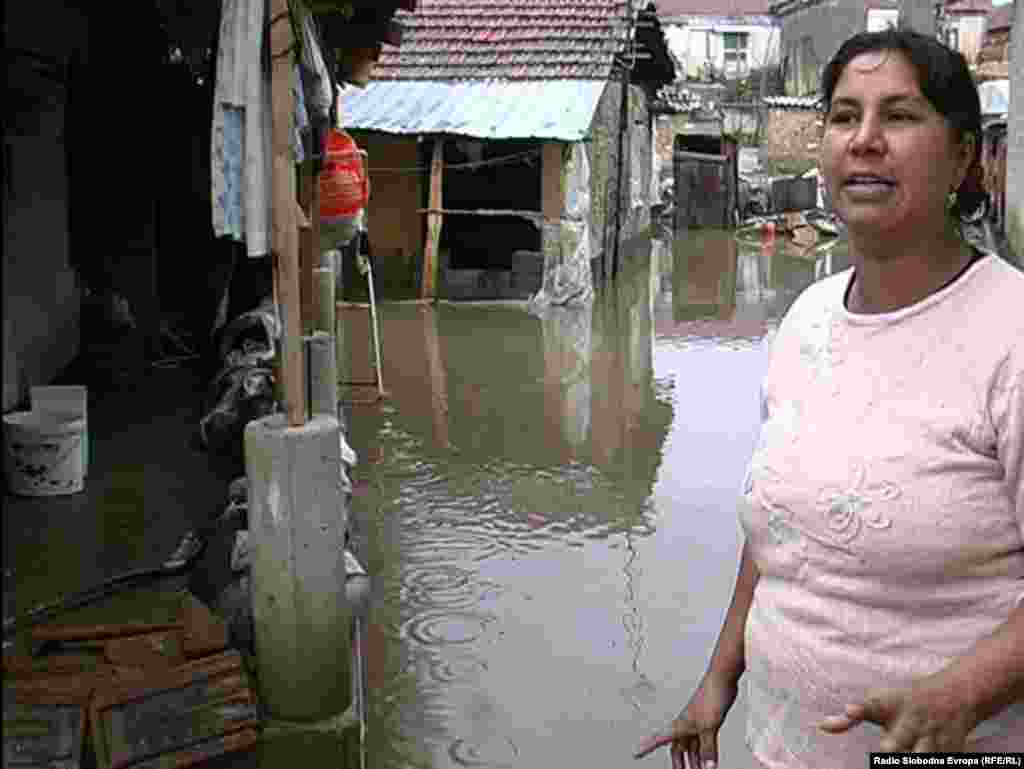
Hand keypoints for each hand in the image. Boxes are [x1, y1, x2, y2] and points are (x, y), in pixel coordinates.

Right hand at [634, 674, 738, 767]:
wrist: (722, 681)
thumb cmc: (710, 695)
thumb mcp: (708, 727)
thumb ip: (707, 749)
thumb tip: (707, 767)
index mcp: (679, 725)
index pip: (658, 739)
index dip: (646, 746)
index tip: (636, 753)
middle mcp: (685, 725)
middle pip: (677, 748)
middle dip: (678, 763)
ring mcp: (696, 724)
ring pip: (691, 747)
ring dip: (693, 761)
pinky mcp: (708, 723)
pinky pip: (703, 743)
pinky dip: (705, 753)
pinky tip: (709, 760)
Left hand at [819, 677, 976, 751]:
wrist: (955, 695)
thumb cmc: (905, 703)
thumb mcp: (880, 703)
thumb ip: (851, 719)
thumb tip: (821, 726)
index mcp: (891, 706)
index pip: (872, 706)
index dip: (859, 709)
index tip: (848, 709)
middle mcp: (911, 722)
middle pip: (898, 740)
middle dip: (892, 746)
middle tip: (885, 748)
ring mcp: (932, 737)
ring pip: (920, 756)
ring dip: (912, 756)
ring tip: (905, 755)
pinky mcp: (950, 750)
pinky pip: (937, 761)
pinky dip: (929, 760)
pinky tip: (922, 757)